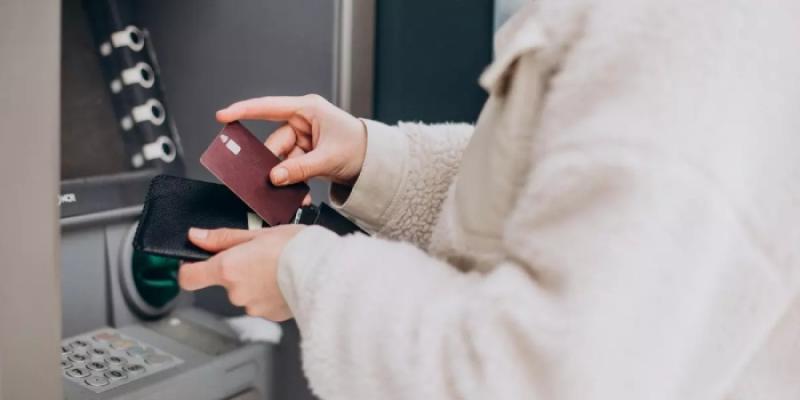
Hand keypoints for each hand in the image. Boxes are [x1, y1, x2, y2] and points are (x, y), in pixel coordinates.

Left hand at [177, 225, 305, 320]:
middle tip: (260, 254)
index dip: (189, 268)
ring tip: (278, 266)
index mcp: (228, 269)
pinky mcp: (270, 316)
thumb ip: (223, 238)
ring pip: (245, 292)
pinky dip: (270, 292)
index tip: (196, 261)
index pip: (189, 277)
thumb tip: (196, 237)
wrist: (328, 270)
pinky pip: (263, 302)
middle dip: (238, 269)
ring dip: (255, 281)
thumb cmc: (297, 247)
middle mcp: (236, 292)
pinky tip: (286, 280)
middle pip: (224, 281)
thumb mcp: (258, 233)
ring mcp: (253, 307)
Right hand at [217, 94, 367, 185]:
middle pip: (274, 144)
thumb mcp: (328, 158)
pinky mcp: (304, 153)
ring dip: (286, 177)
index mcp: (308, 110)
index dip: (244, 110)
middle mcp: (302, 121)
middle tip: (272, 182)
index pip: (269, 107)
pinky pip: (290, 168)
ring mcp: (303, 138)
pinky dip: (294, 181)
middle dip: (274, 164)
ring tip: (296, 192)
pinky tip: (302, 193)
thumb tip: (275, 177)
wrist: (375, 162)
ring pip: (281, 159)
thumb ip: (300, 168)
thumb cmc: (359, 148)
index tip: (223, 116)